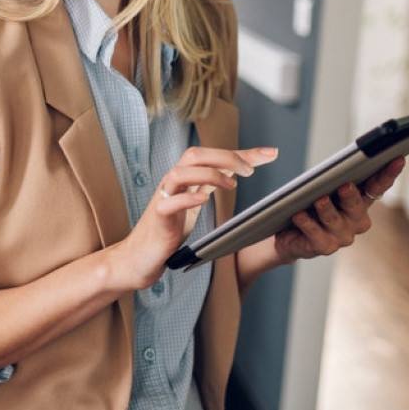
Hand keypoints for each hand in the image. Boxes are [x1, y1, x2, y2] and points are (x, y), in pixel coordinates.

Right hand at [108, 146, 277, 290]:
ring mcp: (162, 199)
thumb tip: (237, 170)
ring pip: (180, 172)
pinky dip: (187, 198)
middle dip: (225, 157)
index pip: (212, 156)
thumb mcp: (194, 202)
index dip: (242, 153)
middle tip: (250, 171)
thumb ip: (211, 184)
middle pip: (194, 155)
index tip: (270, 153)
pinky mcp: (157, 218)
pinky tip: (203, 200)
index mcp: (183, 178)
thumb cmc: (167, 229)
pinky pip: (169, 203)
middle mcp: (172, 183)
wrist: (138, 257)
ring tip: (230, 184)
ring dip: (208, 174)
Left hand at [272, 156, 405, 263]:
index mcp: (359, 201)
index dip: (388, 174)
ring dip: (327, 209)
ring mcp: (341, 236)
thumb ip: (319, 173)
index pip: (377, 187)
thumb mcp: (314, 186)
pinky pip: (316, 234)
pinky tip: (299, 215)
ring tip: (319, 199)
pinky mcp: (324, 247)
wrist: (289, 236)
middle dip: (351, 196)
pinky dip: (307, 223)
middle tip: (345, 185)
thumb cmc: (307, 206)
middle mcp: (354, 220)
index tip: (397, 159)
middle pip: (357, 206)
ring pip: (335, 220)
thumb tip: (287, 150)